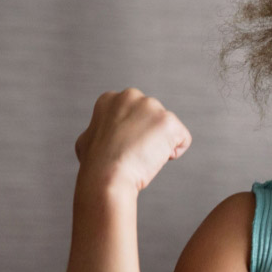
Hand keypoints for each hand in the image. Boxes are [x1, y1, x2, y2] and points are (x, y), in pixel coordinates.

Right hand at [74, 88, 191, 193]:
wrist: (107, 175)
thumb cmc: (96, 164)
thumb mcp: (88, 139)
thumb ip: (101, 129)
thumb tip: (104, 133)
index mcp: (111, 98)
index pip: (136, 116)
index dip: (130, 135)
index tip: (120, 145)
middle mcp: (132, 96)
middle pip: (153, 120)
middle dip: (147, 137)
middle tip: (131, 151)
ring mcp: (151, 107)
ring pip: (168, 130)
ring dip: (160, 145)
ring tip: (141, 155)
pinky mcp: (169, 121)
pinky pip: (183, 139)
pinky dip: (174, 152)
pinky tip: (155, 158)